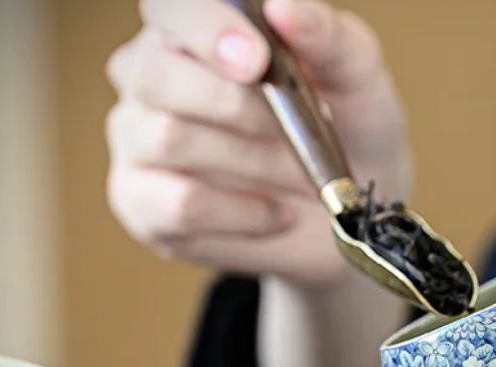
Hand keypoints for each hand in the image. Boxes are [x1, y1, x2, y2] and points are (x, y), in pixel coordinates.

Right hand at [105, 0, 410, 284]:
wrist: (347, 216)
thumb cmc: (347, 132)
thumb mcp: (356, 81)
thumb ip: (328, 39)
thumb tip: (284, 9)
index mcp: (194, 29)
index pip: (169, 7)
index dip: (206, 28)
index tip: (256, 59)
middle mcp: (151, 76)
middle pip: (158, 75)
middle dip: (240, 109)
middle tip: (300, 137)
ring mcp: (138, 140)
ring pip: (168, 138)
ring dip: (252, 164)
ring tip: (302, 180)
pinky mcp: (144, 205)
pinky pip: (179, 204)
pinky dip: (241, 212)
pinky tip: (277, 215)